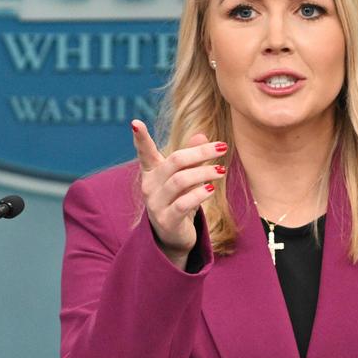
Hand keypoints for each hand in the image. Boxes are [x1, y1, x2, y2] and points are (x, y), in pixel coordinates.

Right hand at [131, 119, 227, 268]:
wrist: (173, 235)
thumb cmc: (179, 199)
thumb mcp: (185, 176)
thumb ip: (191, 156)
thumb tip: (202, 134)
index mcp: (152, 172)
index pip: (145, 152)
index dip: (140, 138)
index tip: (134, 122)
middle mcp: (150, 186)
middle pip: (175, 161)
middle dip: (201, 152)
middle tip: (223, 147)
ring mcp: (156, 204)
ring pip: (181, 180)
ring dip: (205, 173)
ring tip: (222, 170)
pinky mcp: (166, 220)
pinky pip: (184, 203)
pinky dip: (200, 194)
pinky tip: (211, 189)